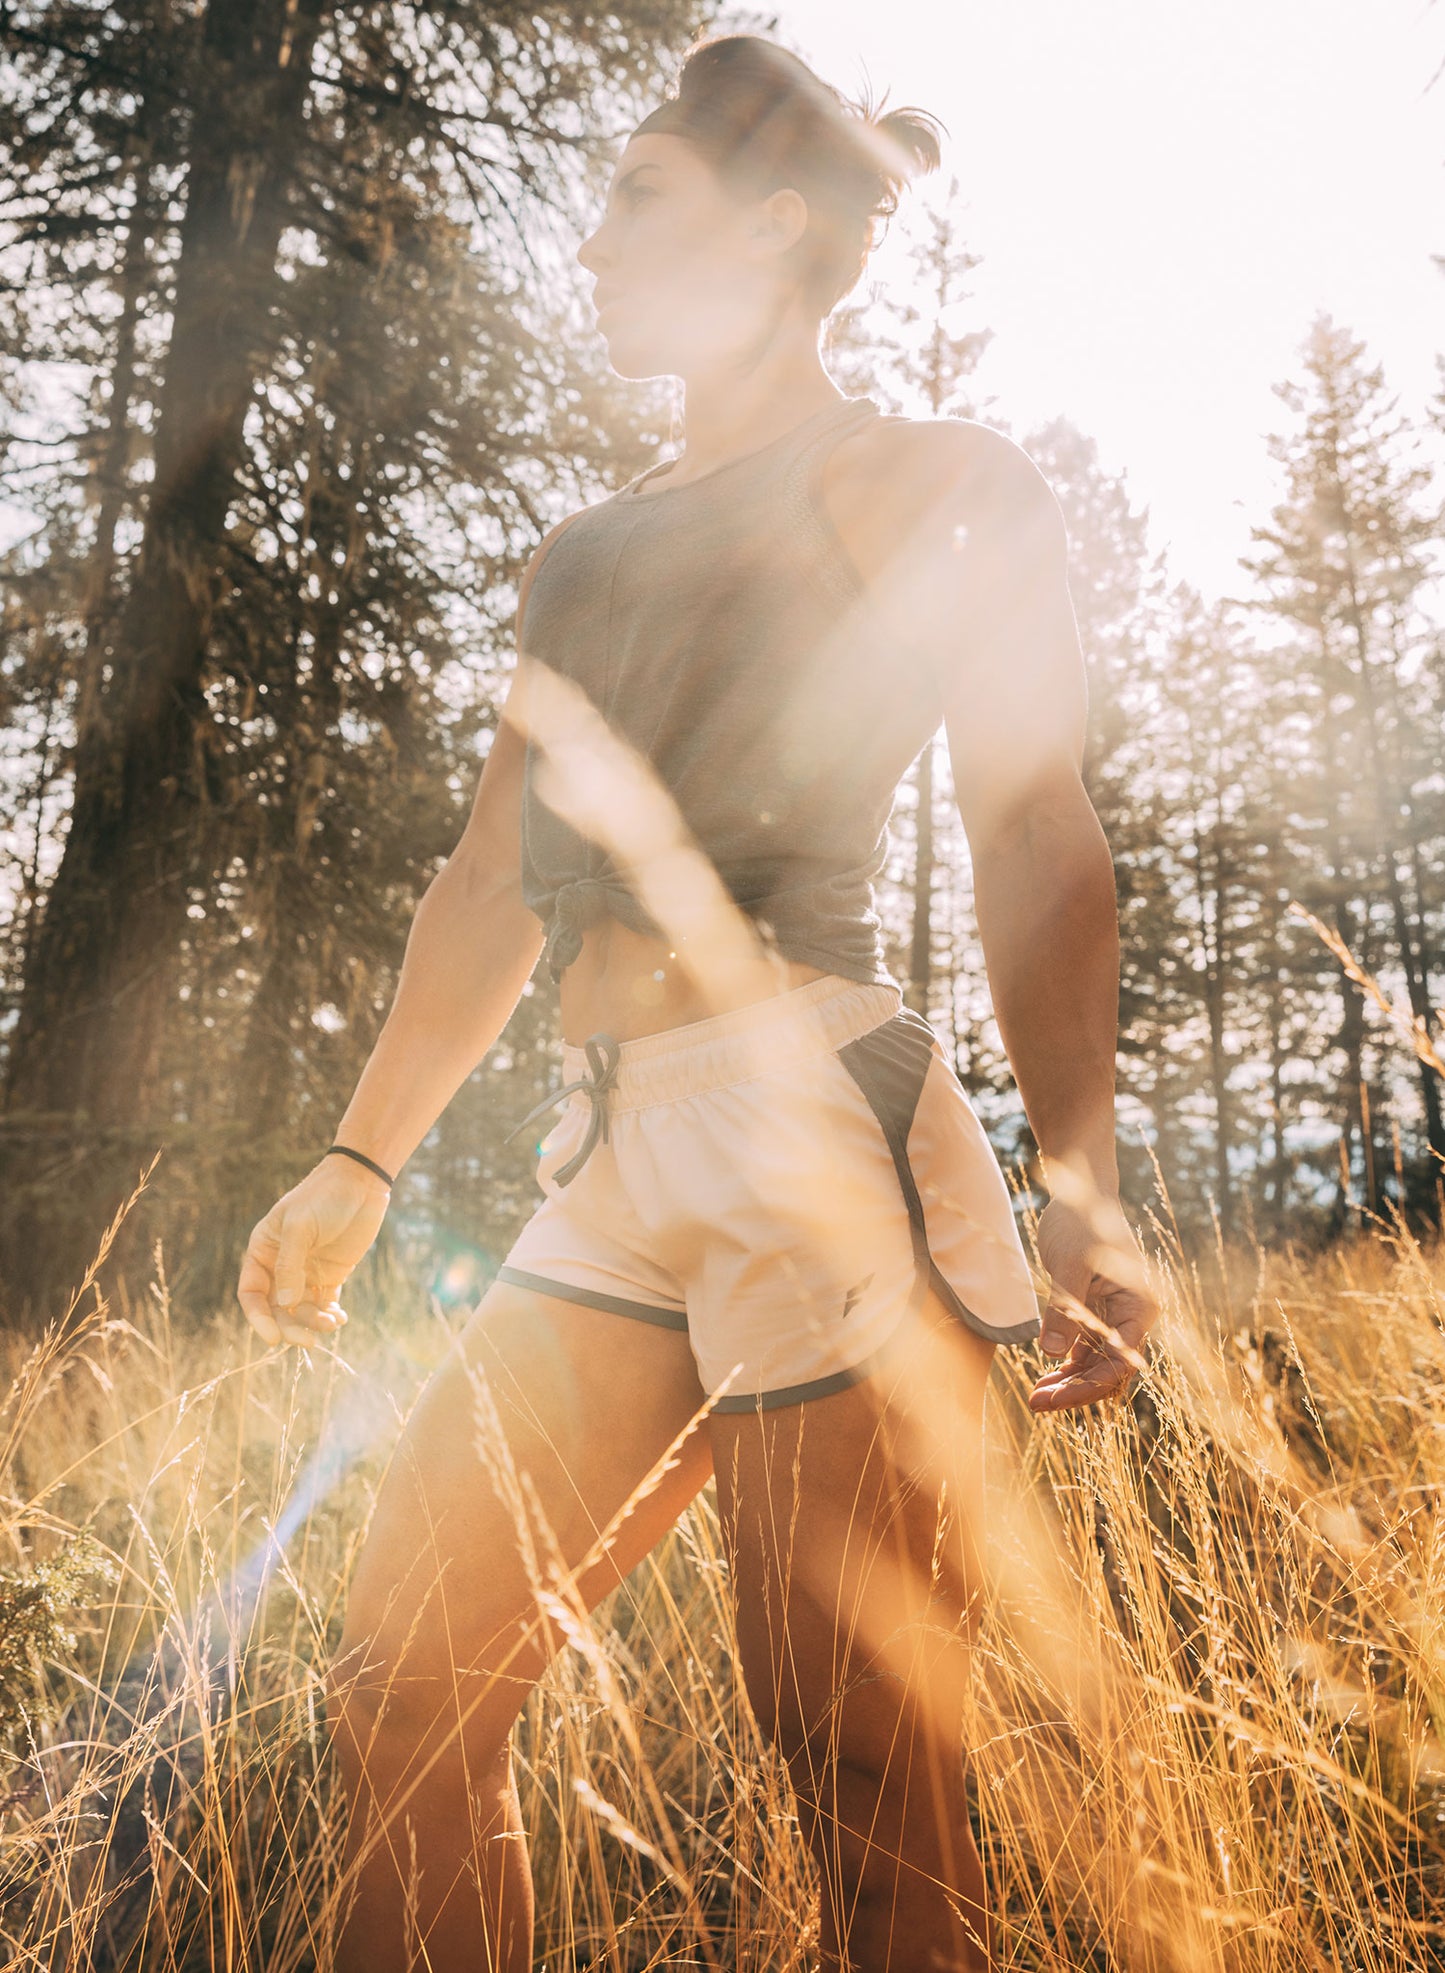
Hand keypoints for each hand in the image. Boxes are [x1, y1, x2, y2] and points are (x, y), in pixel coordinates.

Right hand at [237, 1156, 390, 1348]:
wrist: (361, 1183)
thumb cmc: (323, 1197)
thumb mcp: (300, 1226)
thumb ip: (289, 1266)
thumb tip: (284, 1305)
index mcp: (263, 1251)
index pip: (252, 1293)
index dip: (259, 1318)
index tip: (273, 1338)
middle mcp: (281, 1266)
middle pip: (277, 1309)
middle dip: (291, 1326)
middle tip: (308, 1341)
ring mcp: (306, 1272)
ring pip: (302, 1311)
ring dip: (314, 1322)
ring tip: (332, 1322)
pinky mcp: (330, 1275)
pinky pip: (325, 1304)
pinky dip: (330, 1316)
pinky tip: (340, 1318)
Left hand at [1028, 1171, 1157, 1413]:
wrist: (1078, 1191)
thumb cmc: (1081, 1222)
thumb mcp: (1070, 1265)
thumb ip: (1064, 1309)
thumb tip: (1053, 1353)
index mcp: (1140, 1306)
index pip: (1120, 1361)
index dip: (1088, 1385)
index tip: (1055, 1399)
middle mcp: (1132, 1315)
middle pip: (1108, 1368)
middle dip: (1074, 1389)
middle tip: (1036, 1405)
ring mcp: (1113, 1314)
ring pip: (1094, 1361)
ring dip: (1067, 1381)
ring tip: (1035, 1399)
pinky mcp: (1094, 1310)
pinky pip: (1083, 1347)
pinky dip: (1065, 1362)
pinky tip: (1044, 1377)